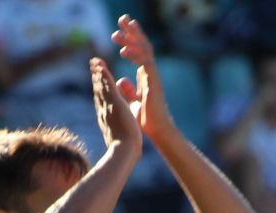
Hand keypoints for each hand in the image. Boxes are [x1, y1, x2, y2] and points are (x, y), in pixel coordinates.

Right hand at [90, 55, 141, 154]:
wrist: (124, 151)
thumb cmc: (125, 149)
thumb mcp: (120, 138)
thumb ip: (119, 132)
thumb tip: (120, 134)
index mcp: (106, 119)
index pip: (102, 102)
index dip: (99, 91)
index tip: (98, 83)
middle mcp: (104, 111)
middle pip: (98, 92)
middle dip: (96, 79)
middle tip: (93, 67)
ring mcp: (108, 106)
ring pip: (101, 86)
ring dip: (98, 72)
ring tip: (95, 61)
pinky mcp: (114, 102)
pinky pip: (108, 85)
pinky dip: (104, 74)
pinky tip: (101, 65)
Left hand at [111, 14, 176, 144]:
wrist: (157, 131)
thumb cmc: (146, 119)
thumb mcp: (132, 101)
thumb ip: (128, 89)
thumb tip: (121, 79)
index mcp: (146, 75)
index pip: (139, 50)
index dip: (131, 38)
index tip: (120, 29)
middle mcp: (151, 72)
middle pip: (143, 45)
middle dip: (132, 31)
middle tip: (122, 18)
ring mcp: (153, 76)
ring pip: (144, 50)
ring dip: (131, 39)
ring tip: (117, 32)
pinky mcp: (154, 82)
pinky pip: (145, 63)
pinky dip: (134, 54)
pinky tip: (123, 50)